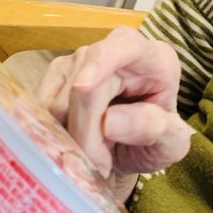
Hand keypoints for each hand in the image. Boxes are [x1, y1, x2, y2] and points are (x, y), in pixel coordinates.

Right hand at [35, 26, 191, 202]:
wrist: (130, 148)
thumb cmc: (155, 141)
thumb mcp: (170, 144)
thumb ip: (153, 130)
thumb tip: (109, 122)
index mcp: (155, 58)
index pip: (126, 47)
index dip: (101, 64)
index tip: (83, 87)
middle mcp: (115, 49)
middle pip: (83, 89)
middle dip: (87, 134)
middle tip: (101, 166)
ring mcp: (81, 60)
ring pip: (58, 104)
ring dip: (73, 139)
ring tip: (96, 155)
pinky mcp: (56, 76)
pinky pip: (42, 110)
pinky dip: (55, 134)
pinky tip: (75, 143)